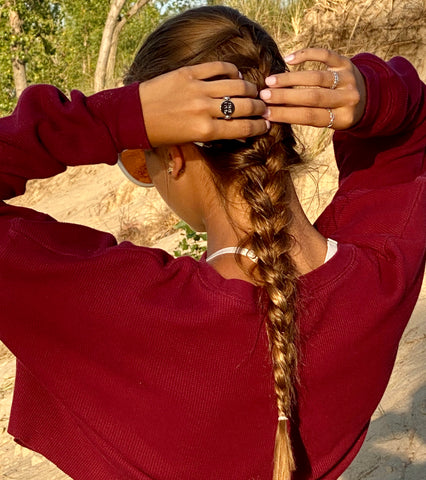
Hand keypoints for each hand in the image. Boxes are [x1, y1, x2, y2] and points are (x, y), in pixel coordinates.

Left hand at [139, 62, 268, 146]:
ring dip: (250, 88)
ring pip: (236, 85)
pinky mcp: (189, 73)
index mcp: (205, 132)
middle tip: (263, 107)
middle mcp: (204, 110)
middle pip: (244, 106)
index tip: (266, 124)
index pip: (243, 128)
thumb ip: (210, 140)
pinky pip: (218, 68)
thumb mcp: (186, 143)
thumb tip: (236, 134)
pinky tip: (236, 74)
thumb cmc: (160, 134)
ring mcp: (197, 89)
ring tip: (253, 91)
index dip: (259, 126)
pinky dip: (231, 70)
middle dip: (260, 107)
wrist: (133, 115)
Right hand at [259, 48, 365, 129]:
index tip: (266, 112)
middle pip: (312, 97)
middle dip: (285, 96)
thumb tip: (273, 111)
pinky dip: (306, 55)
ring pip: (316, 77)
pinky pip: (325, 55)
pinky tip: (289, 59)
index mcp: (343, 118)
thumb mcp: (327, 121)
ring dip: (290, 78)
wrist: (367, 99)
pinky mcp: (346, 62)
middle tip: (264, 96)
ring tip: (271, 81)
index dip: (286, 114)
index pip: (309, 117)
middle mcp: (348, 98)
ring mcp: (348, 78)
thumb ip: (306, 115)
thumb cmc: (337, 113)